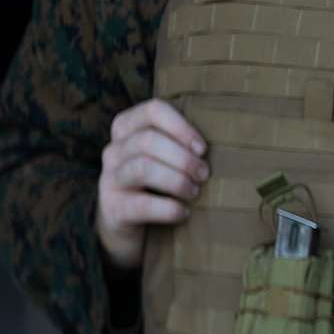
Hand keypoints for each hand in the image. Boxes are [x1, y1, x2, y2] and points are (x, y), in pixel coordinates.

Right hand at [97, 99, 208, 269]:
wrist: (127, 223)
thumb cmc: (157, 180)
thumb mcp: (165, 155)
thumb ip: (181, 142)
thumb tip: (224, 139)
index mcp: (127, 128)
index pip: (153, 110)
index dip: (181, 126)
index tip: (202, 148)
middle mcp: (113, 150)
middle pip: (148, 140)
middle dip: (183, 158)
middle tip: (204, 174)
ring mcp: (109, 180)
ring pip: (143, 168)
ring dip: (177, 180)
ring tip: (195, 191)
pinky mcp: (112, 209)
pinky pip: (140, 205)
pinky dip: (168, 208)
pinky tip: (184, 212)